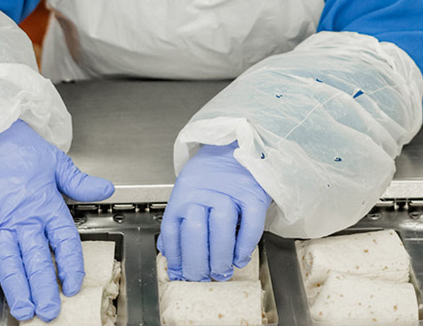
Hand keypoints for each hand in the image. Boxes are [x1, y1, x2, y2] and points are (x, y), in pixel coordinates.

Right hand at [0, 120, 113, 320]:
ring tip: (23, 309)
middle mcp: (22, 217)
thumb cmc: (16, 148)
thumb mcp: (55, 161)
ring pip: (8, 261)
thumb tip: (106, 188)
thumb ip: (80, 181)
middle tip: (49, 311)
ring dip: (16, 288)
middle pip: (35, 258)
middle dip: (43, 287)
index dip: (69, 265)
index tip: (72, 284)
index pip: (63, 240)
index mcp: (45, 204)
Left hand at [159, 142, 271, 281]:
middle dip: (197, 263)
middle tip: (203, 278)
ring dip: (221, 256)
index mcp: (183, 194)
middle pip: (195, 231)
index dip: (175, 258)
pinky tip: (240, 257)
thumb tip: (169, 254)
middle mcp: (203, 192)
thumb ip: (179, 221)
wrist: (240, 144)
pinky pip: (250, 223)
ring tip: (221, 271)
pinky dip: (245, 245)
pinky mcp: (253, 192)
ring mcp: (230, 191)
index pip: (172, 230)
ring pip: (222, 227)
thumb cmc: (213, 174)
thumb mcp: (189, 192)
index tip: (181, 274)